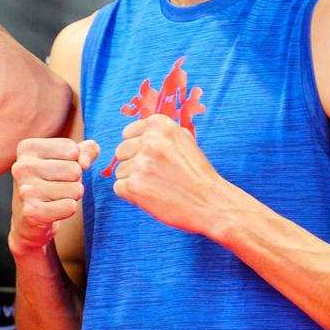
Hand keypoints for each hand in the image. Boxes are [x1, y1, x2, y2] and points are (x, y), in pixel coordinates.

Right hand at [9, 137, 99, 255]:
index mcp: (28, 148)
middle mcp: (22, 166)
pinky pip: (70, 207)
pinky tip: (53, 210)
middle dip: (74, 181)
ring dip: (71, 196)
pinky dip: (68, 210)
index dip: (74, 163)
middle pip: (75, 170)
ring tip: (54, 199)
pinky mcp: (32, 212)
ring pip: (76, 189)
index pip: (73, 150)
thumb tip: (84, 162)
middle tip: (57, 187)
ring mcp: (25, 190)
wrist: (30, 218)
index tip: (57, 171)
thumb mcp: (68, 159)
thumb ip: (87, 150)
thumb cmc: (51, 183)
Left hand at [111, 113, 229, 234]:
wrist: (211, 203)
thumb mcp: (185, 141)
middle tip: (156, 175)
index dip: (138, 149)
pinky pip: (118, 187)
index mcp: (160, 125)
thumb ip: (161, 134)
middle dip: (133, 164)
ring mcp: (141, 164)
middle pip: (121, 151)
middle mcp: (149, 141)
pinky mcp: (134, 186)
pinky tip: (151, 196)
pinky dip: (131, 195)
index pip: (128, 134)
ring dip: (133, 180)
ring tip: (157, 186)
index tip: (153, 159)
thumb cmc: (198, 174)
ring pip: (120, 171)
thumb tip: (137, 131)